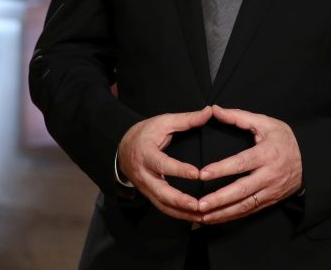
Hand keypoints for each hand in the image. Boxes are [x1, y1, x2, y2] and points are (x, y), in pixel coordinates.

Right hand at [117, 106, 211, 221]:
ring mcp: (145, 187)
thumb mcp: (162, 122)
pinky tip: (194, 218)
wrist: (122, 148)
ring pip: (162, 205)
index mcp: (146, 154)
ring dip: (182, 213)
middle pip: (160, 192)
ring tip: (202, 216)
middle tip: (198, 205)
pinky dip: (178, 215)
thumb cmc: (145, 133)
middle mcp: (144, 174)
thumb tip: (208, 111)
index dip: (179, 170)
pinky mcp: (149, 195)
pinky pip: (163, 208)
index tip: (197, 174)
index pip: (162, 164)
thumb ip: (186, 119)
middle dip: (180, 200)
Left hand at [197, 105, 302, 223]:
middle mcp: (269, 175)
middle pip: (242, 190)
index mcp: (267, 154)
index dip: (222, 169)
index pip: (242, 163)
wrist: (310, 161)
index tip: (203, 174)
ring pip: (245, 205)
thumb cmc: (284, 139)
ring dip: (223, 212)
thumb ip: (239, 117)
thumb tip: (216, 110)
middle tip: (200, 203)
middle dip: (220, 198)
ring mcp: (270, 191)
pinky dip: (232, 216)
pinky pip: (249, 211)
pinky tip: (216, 217)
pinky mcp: (270, 201)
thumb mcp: (266, 123)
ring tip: (203, 215)